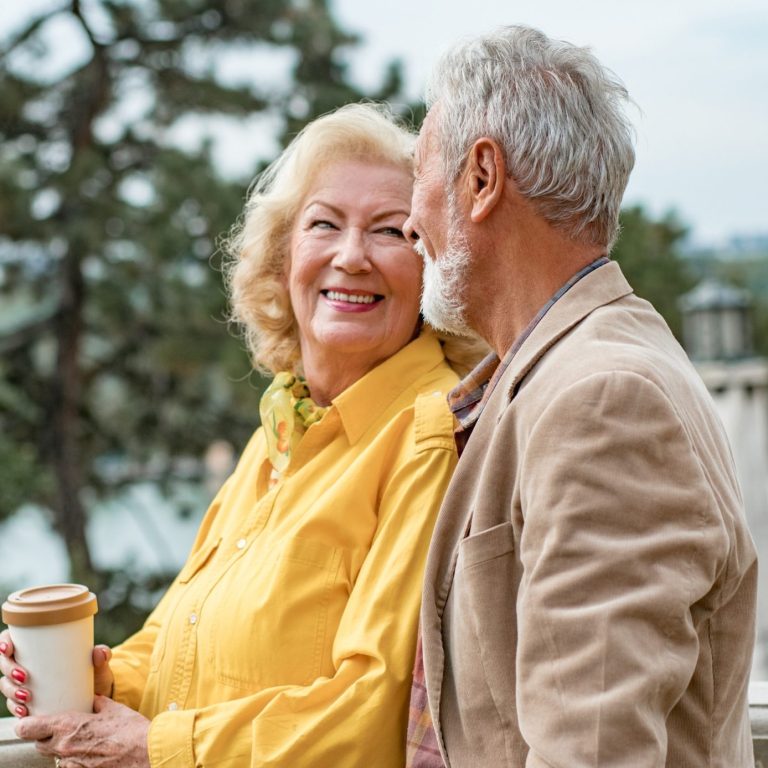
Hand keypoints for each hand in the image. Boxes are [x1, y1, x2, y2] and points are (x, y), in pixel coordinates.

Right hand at [0, 630, 114, 715]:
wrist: (97, 695)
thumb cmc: (93, 671)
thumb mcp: (98, 663)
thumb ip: (101, 656)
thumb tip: (100, 652)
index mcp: (39, 647)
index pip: (11, 640)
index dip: (4, 643)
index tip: (9, 649)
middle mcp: (28, 664)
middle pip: (5, 663)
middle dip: (9, 670)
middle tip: (24, 676)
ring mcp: (26, 683)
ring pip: (6, 684)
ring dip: (11, 691)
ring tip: (27, 696)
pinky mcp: (28, 702)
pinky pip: (14, 705)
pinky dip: (15, 708)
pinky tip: (24, 711)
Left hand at [16, 695, 149, 767]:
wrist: (146, 754)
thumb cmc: (131, 730)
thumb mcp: (114, 709)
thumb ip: (98, 704)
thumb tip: (93, 699)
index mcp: (68, 725)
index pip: (28, 728)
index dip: (26, 725)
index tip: (28, 721)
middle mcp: (64, 747)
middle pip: (39, 744)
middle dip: (45, 736)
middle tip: (57, 727)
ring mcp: (72, 764)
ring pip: (54, 757)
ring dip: (60, 749)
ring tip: (78, 740)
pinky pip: (69, 766)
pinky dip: (74, 759)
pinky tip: (89, 752)